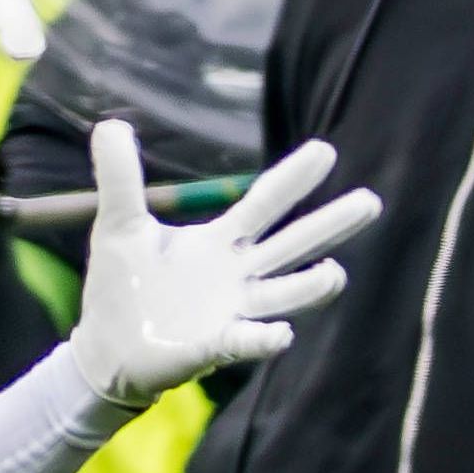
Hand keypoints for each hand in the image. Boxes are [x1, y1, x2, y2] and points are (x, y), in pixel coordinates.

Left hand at [67, 119, 376, 407]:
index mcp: (222, 242)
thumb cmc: (119, 286)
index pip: (265, 204)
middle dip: (330, 225)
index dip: (292, 179)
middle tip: (370, 201)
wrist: (103, 348)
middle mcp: (238, 274)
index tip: (325, 150)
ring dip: (311, 287)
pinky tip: (280, 334)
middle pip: (293, 245)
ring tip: (334, 273)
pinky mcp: (214, 347)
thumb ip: (121, 178)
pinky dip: (264, 339)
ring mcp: (232, 312)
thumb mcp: (119, 225)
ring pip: (284, 296)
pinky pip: (246, 341)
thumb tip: (110, 124)